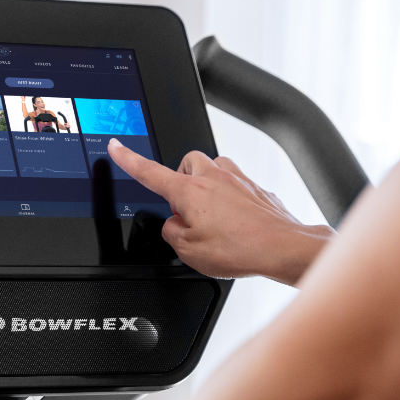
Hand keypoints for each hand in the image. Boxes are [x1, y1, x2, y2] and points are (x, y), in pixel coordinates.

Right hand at [108, 138, 332, 283]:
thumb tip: (174, 225)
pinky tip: (234, 223)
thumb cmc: (241, 248)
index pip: (149, 171)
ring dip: (206, 189)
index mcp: (190, 192)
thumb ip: (172, 233)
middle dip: (181, 182)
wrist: (282, 247)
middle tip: (186, 211)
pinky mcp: (254, 187)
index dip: (129, 159)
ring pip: (211, 170)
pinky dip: (228, 200)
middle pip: (186, 164)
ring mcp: (236, 178)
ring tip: (212, 219)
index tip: (117, 147)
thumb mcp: (189, 251)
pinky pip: (233, 185)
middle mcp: (213, 177)